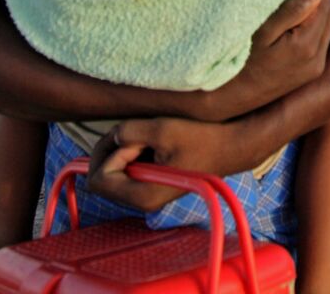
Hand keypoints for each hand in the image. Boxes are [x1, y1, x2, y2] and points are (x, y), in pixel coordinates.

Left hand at [87, 116, 267, 212]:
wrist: (232, 146)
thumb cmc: (202, 138)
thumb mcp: (162, 129)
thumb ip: (127, 132)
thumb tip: (114, 137)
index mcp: (142, 195)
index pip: (98, 179)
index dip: (108, 154)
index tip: (133, 140)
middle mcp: (141, 201)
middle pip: (101, 177)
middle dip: (111, 150)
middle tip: (135, 133)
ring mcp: (147, 193)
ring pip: (113, 171)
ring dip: (122, 149)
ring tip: (147, 136)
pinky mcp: (152, 183)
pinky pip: (127, 169)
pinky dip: (131, 152)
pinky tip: (151, 141)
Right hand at [198, 0, 329, 120]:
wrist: (236, 96)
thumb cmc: (242, 60)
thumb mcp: (262, 32)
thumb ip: (290, 12)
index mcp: (305, 47)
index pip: (322, 6)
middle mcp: (317, 59)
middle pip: (328, 15)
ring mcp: (316, 67)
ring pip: (327, 27)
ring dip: (322, 5)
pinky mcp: (313, 71)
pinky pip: (322, 39)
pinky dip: (318, 21)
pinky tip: (307, 9)